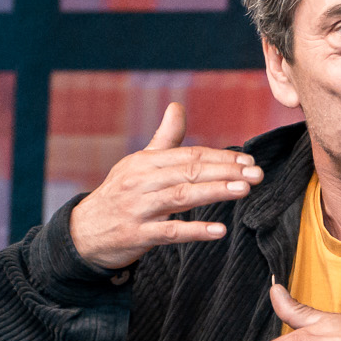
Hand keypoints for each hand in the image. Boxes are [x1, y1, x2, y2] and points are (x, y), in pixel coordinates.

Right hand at [68, 103, 262, 271]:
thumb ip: (164, 139)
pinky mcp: (137, 235)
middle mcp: (141, 181)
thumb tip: (177, 106)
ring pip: (181, 197)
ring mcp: (138, 208)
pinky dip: (195, 230)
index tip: (249, 161)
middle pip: (189, 172)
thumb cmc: (120, 193)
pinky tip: (219, 230)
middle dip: (226, 172)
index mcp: (145, 162)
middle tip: (256, 174)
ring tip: (243, 190)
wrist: (83, 231)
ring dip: (214, 192)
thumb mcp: (139, 164)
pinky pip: (170, 232)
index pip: (189, 156)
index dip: (221, 158)